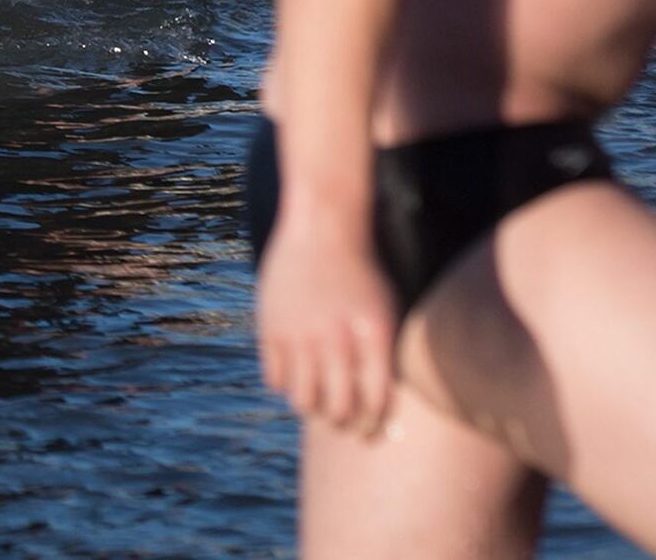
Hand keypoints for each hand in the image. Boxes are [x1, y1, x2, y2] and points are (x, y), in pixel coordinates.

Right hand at [256, 207, 398, 437]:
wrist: (324, 227)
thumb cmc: (361, 274)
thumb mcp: (385, 312)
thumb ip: (385, 358)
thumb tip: (381, 412)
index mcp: (373, 336)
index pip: (376, 402)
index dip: (373, 425)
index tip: (369, 429)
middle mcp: (337, 338)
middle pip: (338, 409)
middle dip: (342, 422)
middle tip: (340, 419)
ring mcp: (300, 333)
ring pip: (303, 400)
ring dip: (311, 406)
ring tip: (316, 398)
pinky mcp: (270, 327)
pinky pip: (274, 379)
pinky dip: (284, 383)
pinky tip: (294, 370)